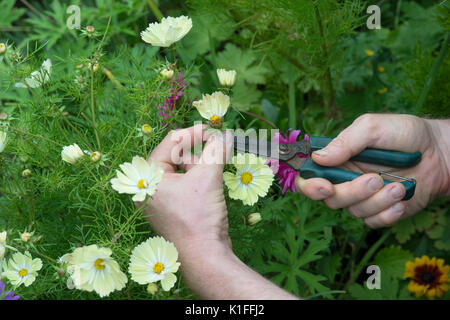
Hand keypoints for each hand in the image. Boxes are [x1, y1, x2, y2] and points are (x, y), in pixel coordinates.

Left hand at [139, 124, 232, 249]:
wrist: (205, 257)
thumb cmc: (198, 217)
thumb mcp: (208, 177)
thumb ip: (216, 150)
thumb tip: (226, 133)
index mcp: (149, 178)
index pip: (170, 143)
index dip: (194, 132)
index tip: (214, 129)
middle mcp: (151, 188)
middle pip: (177, 156)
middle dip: (199, 151)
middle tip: (219, 146)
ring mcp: (162, 200)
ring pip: (184, 170)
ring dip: (202, 166)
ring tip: (217, 170)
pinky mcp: (175, 209)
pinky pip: (187, 185)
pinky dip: (201, 179)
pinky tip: (215, 181)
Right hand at [295, 114, 449, 227]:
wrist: (441, 152)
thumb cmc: (405, 134)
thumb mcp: (373, 127)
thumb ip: (346, 141)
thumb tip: (318, 158)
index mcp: (337, 159)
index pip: (309, 177)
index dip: (309, 186)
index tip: (325, 186)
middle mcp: (345, 180)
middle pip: (331, 199)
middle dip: (351, 192)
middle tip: (375, 179)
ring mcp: (363, 197)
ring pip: (354, 212)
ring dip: (376, 201)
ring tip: (398, 186)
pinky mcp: (381, 211)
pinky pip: (373, 222)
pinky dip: (387, 214)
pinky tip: (401, 200)